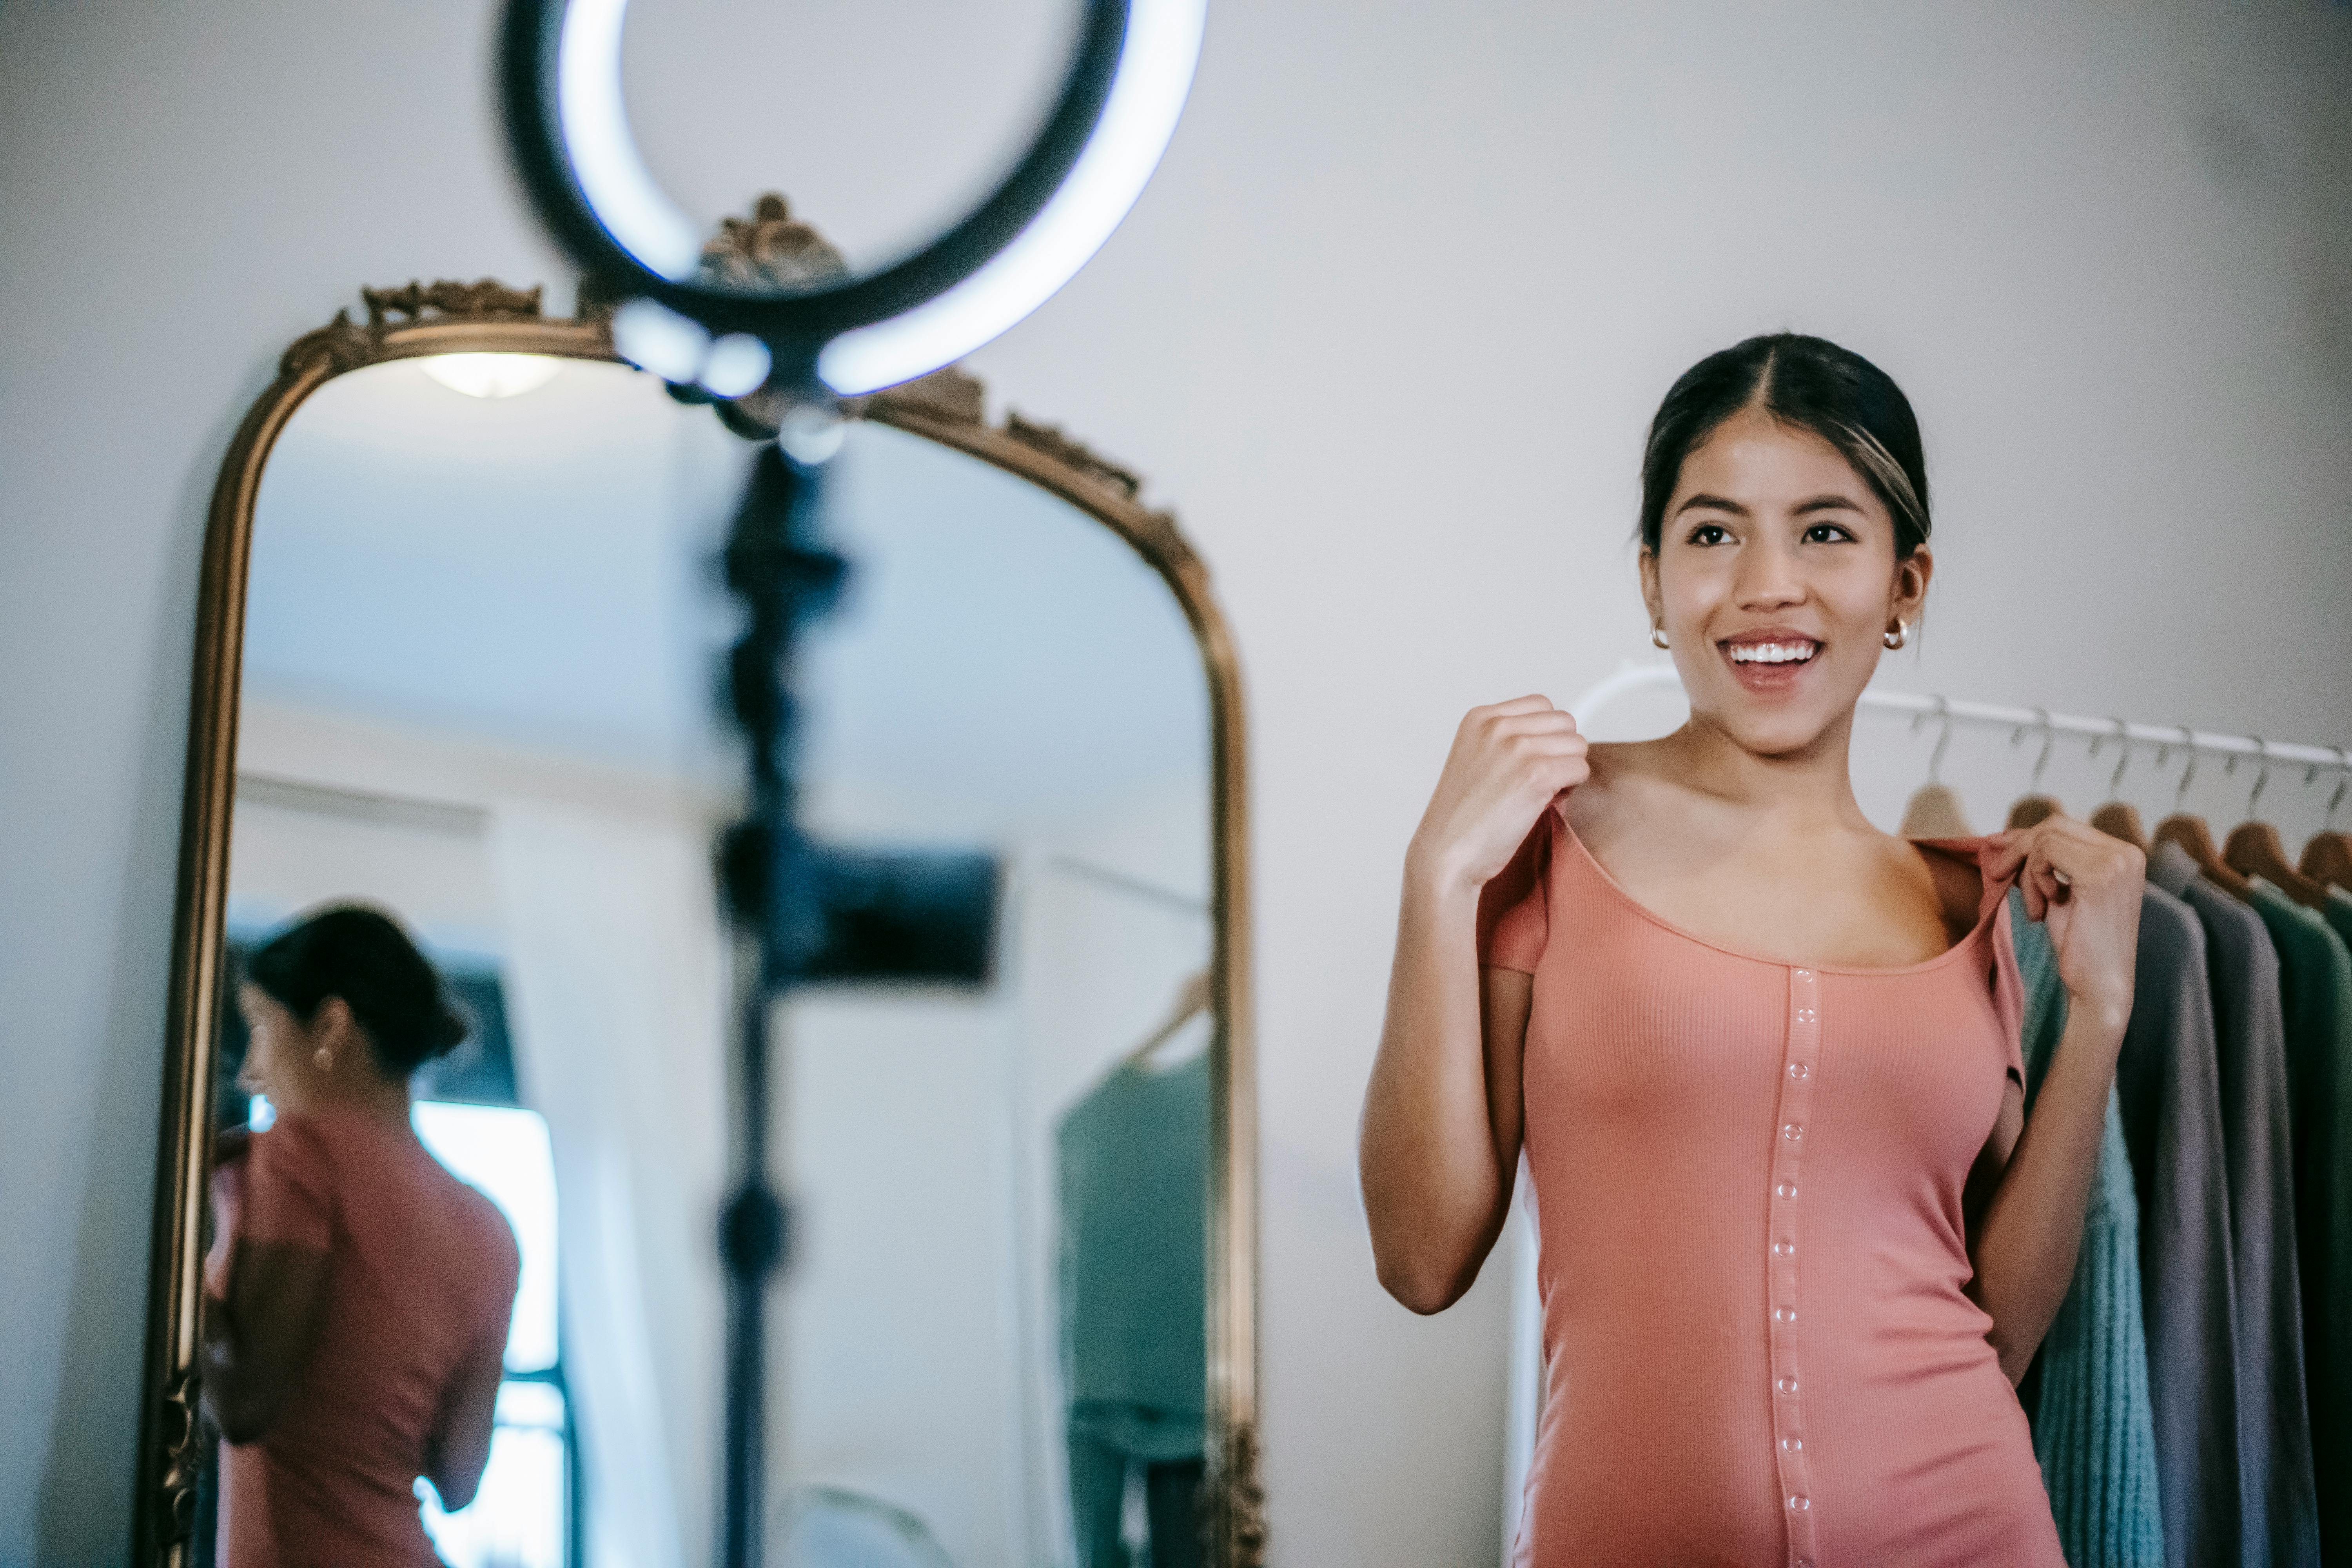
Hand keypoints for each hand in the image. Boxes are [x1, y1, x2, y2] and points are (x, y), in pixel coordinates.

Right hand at [1408, 696, 1589, 893]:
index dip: (1545, 736)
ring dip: (1567, 771)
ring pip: (1577, 745)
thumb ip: (1509, 741)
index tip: (1529, 763)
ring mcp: (1517, 748)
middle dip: (1560, 752)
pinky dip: (1570, 790)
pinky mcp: (1537, 773)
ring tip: (1540, 793)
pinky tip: (1544, 805)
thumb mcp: (1477, 760)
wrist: (1446, 855)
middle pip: (1564, 722)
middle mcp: (1498, 726)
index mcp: (1480, 718)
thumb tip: (1562, 738)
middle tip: (1538, 782)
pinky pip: (1580, 770)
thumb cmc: (1462, 819)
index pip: (1542, 705)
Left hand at [1986, 815, 2142, 1030]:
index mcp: (2124, 855)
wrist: (2100, 987)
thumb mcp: (2057, 894)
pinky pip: (2045, 854)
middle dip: (2019, 847)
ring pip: (2046, 838)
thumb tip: (2002, 837)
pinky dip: (2033, 880)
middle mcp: (2127, 853)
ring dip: (2027, 874)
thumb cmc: (2079, 946)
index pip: (2065, 826)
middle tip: (1997, 874)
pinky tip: (2043, 910)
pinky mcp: (2101, 874)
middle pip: (2055, 825)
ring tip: (2035, 909)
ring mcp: (2117, 861)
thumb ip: (2042, 864)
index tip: (1997, 849)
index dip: (2026, 836)